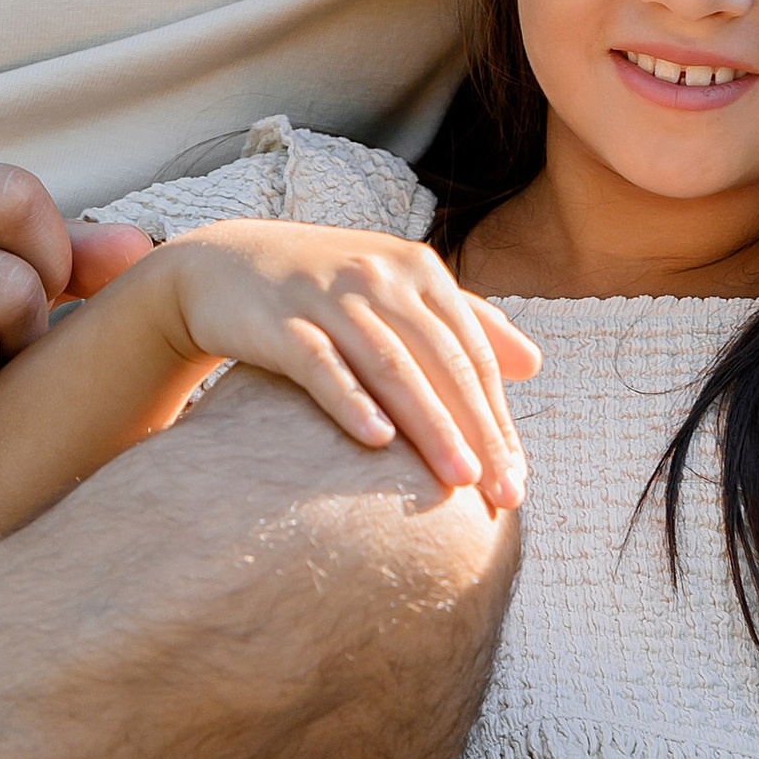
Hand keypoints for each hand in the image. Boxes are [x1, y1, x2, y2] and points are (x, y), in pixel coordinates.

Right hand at [156, 222, 537, 509]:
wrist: (224, 265)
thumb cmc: (324, 288)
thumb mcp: (397, 291)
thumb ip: (465, 321)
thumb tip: (535, 364)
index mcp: (420, 270)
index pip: (473, 353)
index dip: (499, 417)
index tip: (516, 479)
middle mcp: (381, 277)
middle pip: (443, 362)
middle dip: (479, 431)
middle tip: (503, 493)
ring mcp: (329, 296)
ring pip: (392, 366)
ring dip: (430, 425)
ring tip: (458, 480)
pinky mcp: (279, 320)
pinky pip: (320, 364)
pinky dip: (351, 400)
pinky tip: (377, 441)